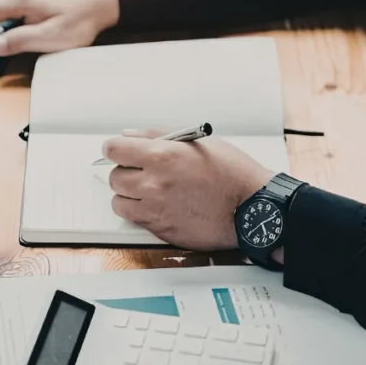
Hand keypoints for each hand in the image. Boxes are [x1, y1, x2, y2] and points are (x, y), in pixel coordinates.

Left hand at [102, 131, 273, 250]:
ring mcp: (155, 209)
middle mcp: (153, 184)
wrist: (252, 208)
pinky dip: (140, 213)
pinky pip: (135, 220)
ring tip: (149, 191)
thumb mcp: (197, 142)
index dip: (115, 149)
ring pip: (119, 202)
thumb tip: (129, 135)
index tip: (120, 151)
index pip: (113, 149)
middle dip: (125, 172)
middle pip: (114, 177)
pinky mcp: (161, 229)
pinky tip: (158, 206)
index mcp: (161, 156)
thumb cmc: (232, 173)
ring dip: (129, 196)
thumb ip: (157, 135)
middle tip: (142, 172)